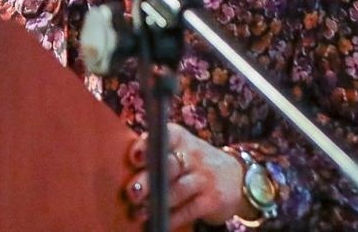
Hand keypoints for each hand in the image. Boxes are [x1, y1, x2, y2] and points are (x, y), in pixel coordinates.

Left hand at [121, 123, 251, 227]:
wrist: (237, 177)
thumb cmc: (194, 164)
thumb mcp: (181, 151)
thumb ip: (156, 154)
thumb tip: (120, 168)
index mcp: (181, 139)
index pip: (167, 135)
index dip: (150, 145)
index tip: (135, 157)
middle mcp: (194, 155)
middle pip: (170, 165)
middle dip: (149, 179)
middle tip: (132, 191)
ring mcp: (205, 178)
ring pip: (179, 189)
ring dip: (157, 202)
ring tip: (139, 211)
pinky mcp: (212, 200)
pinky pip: (189, 210)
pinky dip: (172, 217)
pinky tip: (157, 222)